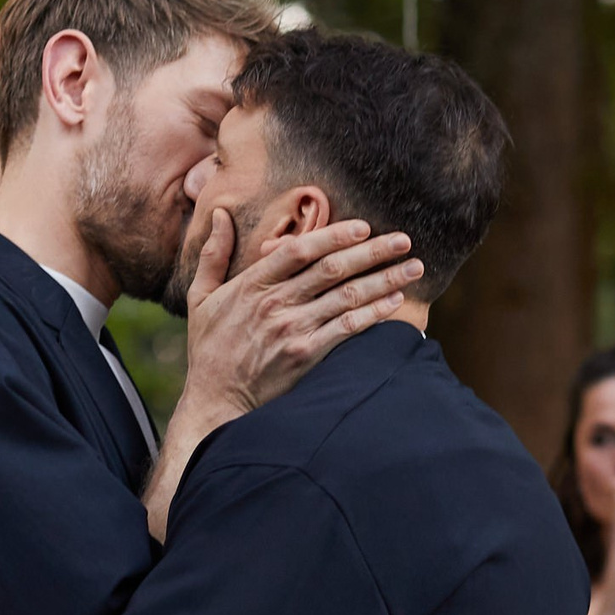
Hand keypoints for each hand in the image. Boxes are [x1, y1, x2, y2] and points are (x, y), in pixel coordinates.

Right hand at [171, 210, 418, 423]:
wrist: (216, 400)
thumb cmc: (209, 348)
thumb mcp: (201, 298)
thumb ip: (213, 255)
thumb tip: (220, 213)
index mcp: (252, 284)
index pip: (299, 250)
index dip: (333, 235)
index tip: (363, 227)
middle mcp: (275, 304)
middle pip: (332, 269)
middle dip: (373, 251)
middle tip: (403, 240)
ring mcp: (292, 330)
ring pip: (347, 297)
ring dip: (384, 280)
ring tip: (413, 269)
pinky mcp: (307, 356)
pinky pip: (348, 329)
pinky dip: (375, 313)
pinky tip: (396, 302)